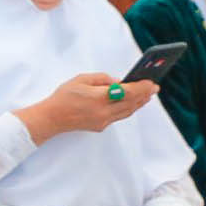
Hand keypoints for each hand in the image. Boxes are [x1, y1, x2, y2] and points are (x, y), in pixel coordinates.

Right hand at [18, 73, 157, 142]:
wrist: (51, 118)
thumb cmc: (63, 97)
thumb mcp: (81, 79)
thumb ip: (102, 79)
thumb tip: (118, 82)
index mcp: (98, 98)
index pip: (128, 92)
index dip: (142, 87)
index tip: (151, 82)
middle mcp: (103, 112)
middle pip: (131, 103)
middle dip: (144, 94)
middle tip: (154, 87)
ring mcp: (103, 121)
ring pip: (128, 111)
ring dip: (139, 103)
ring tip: (147, 95)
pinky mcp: (100, 126)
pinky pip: (120, 116)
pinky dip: (129, 108)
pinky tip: (132, 103)